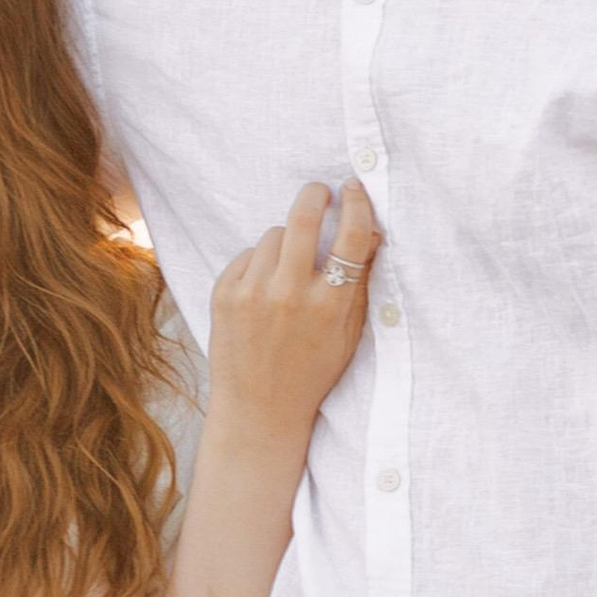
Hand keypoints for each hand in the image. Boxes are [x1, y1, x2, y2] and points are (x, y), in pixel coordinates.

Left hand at [206, 180, 379, 455]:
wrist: (259, 409)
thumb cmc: (312, 372)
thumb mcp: (348, 333)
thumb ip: (359, 283)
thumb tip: (372, 233)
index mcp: (328, 306)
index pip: (350, 238)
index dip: (357, 205)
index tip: (354, 187)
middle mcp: (290, 295)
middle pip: (303, 219)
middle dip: (314, 195)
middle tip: (319, 191)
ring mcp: (252, 293)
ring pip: (273, 234)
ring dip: (284, 240)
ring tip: (288, 267)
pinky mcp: (224, 294)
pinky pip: (247, 255)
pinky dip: (258, 262)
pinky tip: (263, 289)